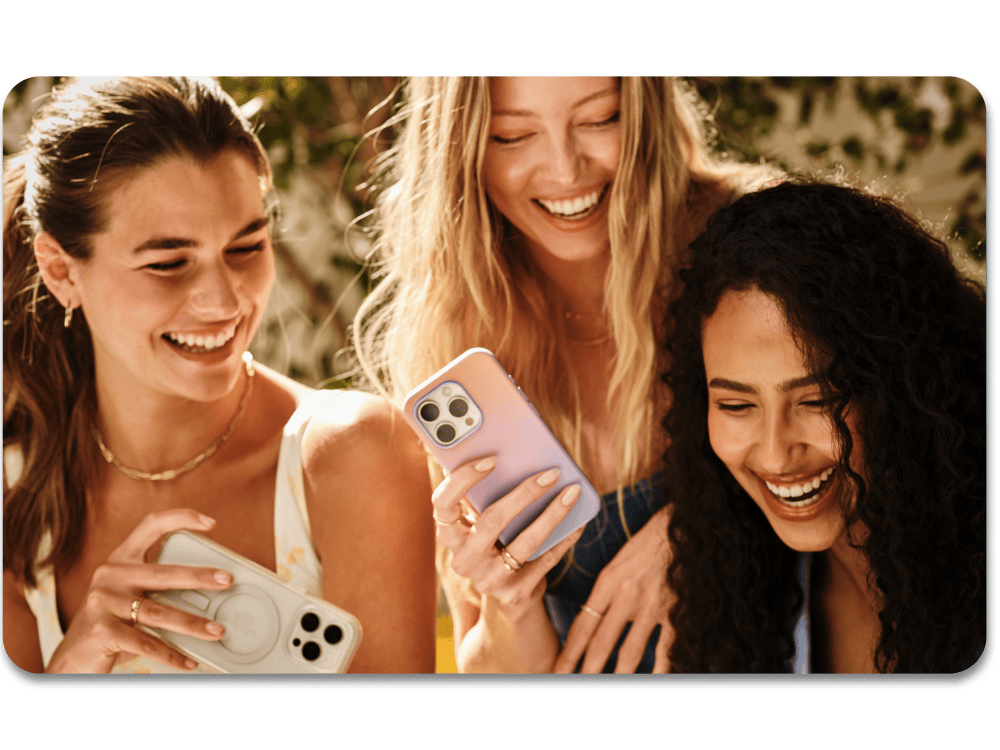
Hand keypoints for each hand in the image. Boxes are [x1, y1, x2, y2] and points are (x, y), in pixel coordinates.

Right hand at [46, 509, 234, 673]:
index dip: (180, 518)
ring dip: (192, 624)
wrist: (73, 660)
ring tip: (217, 631)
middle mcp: (110, 576)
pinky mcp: (100, 630)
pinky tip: (190, 661)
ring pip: (157, 612)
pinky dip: (171, 654)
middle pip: (163, 573)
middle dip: (199, 577)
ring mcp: (102, 602)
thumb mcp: (132, 599)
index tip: (210, 522)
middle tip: (228, 580)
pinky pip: (145, 643)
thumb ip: (159, 591)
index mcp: (121, 560)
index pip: (151, 526)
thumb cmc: (113, 625)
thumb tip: (212, 598)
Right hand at [432, 457, 583, 620]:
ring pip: (524, 543)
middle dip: (525, 494)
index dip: (463, 479)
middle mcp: (464, 559)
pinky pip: (545, 561)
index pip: (443, 503)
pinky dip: (564, 538)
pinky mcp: (515, 593)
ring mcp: (489, 579)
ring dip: (552, 515)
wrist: (508, 592)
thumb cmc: (494, 540)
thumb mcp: (480, 520)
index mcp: (449, 533)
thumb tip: (506, 452)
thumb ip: (483, 494)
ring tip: (572, 493)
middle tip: (551, 474)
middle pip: (492, 521)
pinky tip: (579, 521)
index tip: (491, 459)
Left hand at [552, 507, 672, 673]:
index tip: (557, 670)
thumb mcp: (617, 562)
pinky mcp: (675, 610)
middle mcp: (626, 597)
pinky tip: (655, 681)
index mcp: (608, 582)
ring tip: (608, 690)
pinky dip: (661, 667)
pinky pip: (666, 646)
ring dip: (618, 675)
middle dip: (587, 670)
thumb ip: (604, 591)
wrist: (682, 526)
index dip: (569, 652)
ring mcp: (651, 606)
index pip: (582, 625)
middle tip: (573, 687)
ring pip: (631, 650)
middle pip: (602, 643)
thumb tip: (590, 618)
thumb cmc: (647, 543)